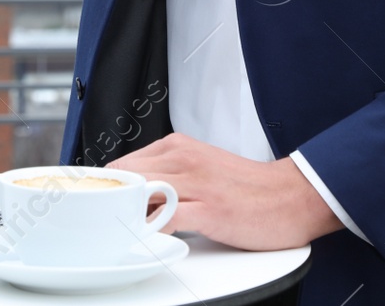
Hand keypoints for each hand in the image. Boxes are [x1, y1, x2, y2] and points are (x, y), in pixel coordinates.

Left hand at [105, 133, 343, 250]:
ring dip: (122, 212)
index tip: (92, 201)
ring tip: (110, 229)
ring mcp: (195, 184)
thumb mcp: (201, 167)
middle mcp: (183, 160)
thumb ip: (169, 174)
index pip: (124, 162)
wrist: (292, 196)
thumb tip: (136, 194)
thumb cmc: (248, 188)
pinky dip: (149, 229)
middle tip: (93, 219)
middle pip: (125, 175)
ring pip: (140, 192)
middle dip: (106, 198)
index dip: (105, 185)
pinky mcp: (209, 210)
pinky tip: (141, 238)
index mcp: (178, 147)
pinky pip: (166, 219)